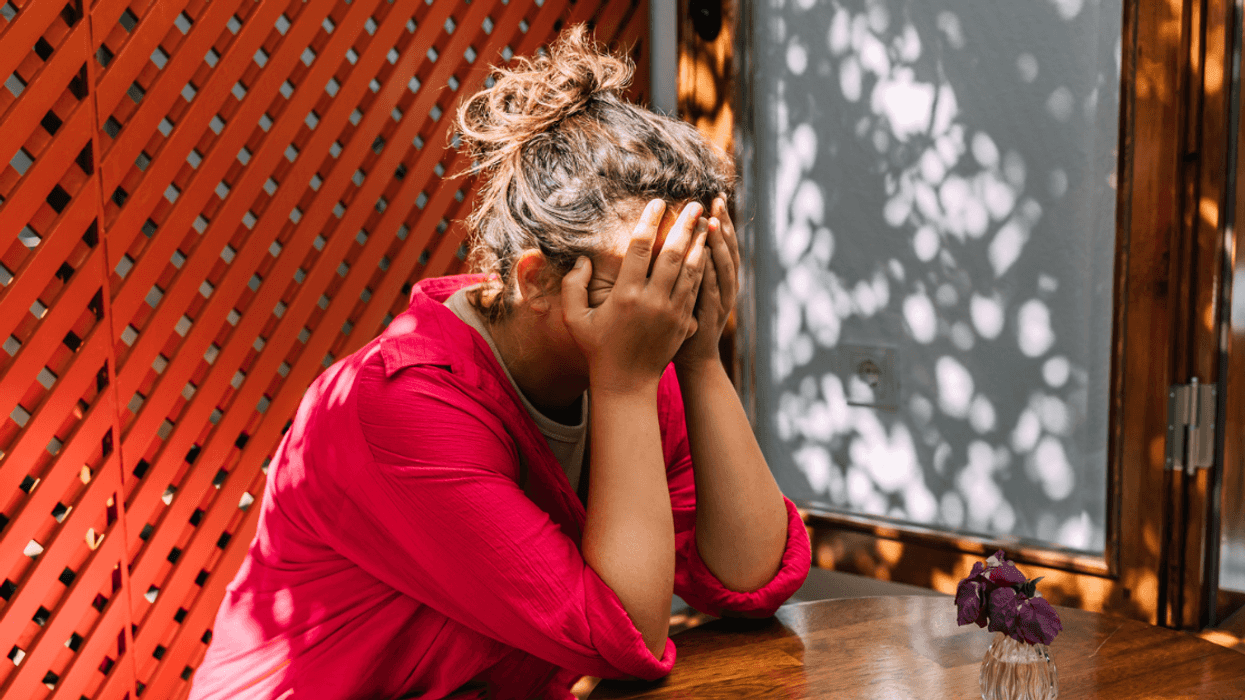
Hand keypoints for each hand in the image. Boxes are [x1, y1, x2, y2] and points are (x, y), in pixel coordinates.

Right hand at [563, 200, 709, 392]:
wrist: (627, 383)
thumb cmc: (597, 349)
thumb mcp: (574, 319)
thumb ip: (573, 286)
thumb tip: (585, 259)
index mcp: (625, 295)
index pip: (640, 248)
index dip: (649, 221)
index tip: (657, 203)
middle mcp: (652, 301)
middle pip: (673, 253)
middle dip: (685, 225)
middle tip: (695, 204)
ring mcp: (672, 312)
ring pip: (691, 269)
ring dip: (699, 243)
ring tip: (706, 222)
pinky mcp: (684, 321)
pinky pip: (697, 288)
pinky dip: (703, 267)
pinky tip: (706, 252)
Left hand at [674, 196, 738, 371]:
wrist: (694, 360)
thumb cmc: (687, 323)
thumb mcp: (691, 291)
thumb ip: (690, 266)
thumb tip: (686, 237)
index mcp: (722, 279)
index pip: (725, 244)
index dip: (723, 221)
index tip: (716, 198)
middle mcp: (726, 288)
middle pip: (728, 250)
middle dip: (723, 224)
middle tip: (717, 200)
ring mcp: (720, 303)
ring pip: (724, 269)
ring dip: (719, 244)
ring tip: (712, 221)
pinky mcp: (708, 318)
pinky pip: (710, 291)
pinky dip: (709, 272)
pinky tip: (703, 254)